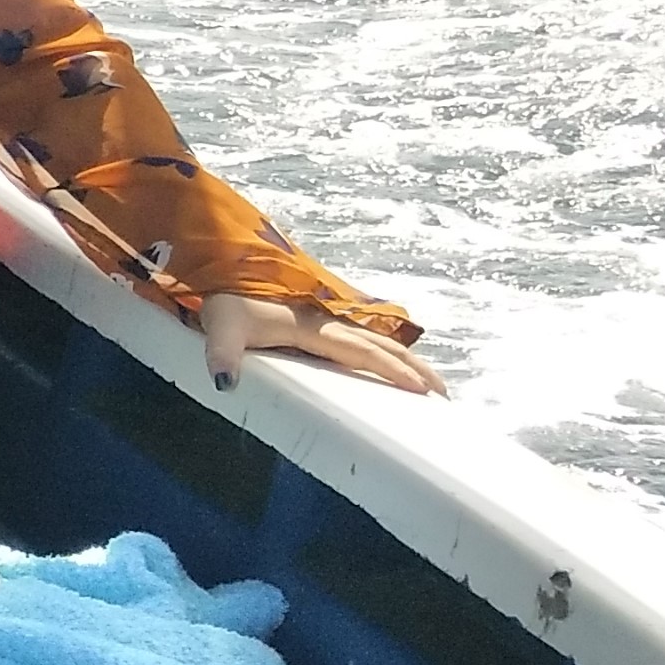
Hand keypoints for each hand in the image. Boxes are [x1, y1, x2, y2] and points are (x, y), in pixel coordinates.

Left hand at [198, 291, 445, 396]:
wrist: (220, 270)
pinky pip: (363, 340)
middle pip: (380, 346)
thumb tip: (225, 384)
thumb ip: (222, 354)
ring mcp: (326, 321)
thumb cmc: (223, 302)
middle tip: (444, 395)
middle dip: (414, 368)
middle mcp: (327, 323)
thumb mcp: (220, 328)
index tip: (421, 388)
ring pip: (377, 341)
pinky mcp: (320, 322)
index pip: (360, 351)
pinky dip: (387, 352)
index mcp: (312, 328)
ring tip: (433, 384)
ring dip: (407, 360)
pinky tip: (395, 363)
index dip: (391, 369)